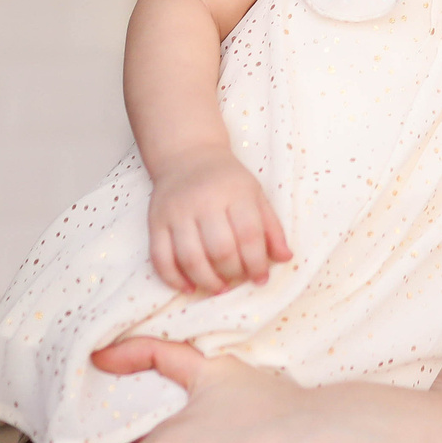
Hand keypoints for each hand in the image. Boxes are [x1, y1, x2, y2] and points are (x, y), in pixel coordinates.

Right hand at [147, 151, 289, 293]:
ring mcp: (176, 212)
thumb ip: (272, 227)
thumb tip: (286, 259)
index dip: (257, 263)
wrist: (187, 155)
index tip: (261, 279)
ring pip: (190, 258)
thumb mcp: (255, 195)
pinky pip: (160, 258)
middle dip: (233, 273)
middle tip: (238, 280)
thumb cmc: (227, 180)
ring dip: (207, 281)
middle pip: (220, 249)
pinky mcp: (155, 222)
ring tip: (220, 288)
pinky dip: (173, 279)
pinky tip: (189, 287)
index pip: (249, 235)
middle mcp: (203, 201)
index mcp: (234, 192)